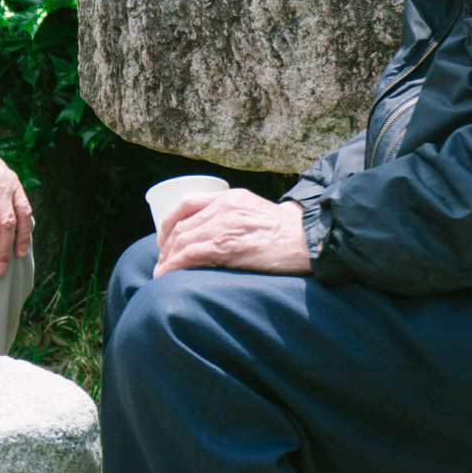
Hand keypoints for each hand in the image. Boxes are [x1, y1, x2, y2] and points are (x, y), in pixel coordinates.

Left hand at [153, 188, 309, 277]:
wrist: (310, 239)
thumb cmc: (289, 234)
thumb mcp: (258, 214)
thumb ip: (238, 218)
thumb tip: (222, 237)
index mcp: (230, 198)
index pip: (188, 202)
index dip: (169, 221)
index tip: (164, 238)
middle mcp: (224, 206)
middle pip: (182, 224)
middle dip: (167, 245)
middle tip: (161, 262)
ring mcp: (225, 224)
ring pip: (183, 239)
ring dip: (167, 258)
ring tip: (161, 273)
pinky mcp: (228, 244)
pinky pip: (192, 254)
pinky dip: (175, 265)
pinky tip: (168, 275)